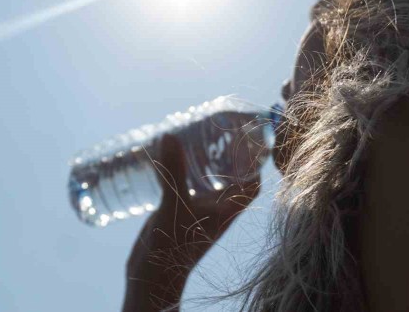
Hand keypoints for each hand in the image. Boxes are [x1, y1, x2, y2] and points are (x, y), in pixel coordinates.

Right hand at [122, 133, 260, 311]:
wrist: (151, 279)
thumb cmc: (171, 247)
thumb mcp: (174, 205)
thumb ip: (173, 172)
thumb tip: (170, 135)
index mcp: (226, 210)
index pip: (253, 184)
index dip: (256, 162)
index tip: (250, 138)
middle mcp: (216, 210)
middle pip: (231, 179)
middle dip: (228, 156)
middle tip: (218, 129)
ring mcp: (198, 213)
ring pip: (208, 183)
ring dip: (205, 163)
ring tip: (195, 136)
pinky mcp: (179, 214)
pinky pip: (187, 188)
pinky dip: (182, 172)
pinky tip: (169, 157)